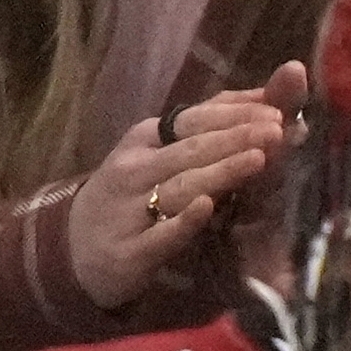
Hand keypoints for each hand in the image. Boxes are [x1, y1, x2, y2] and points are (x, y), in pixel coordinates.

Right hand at [68, 61, 310, 311]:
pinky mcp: (128, 253)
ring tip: (259, 160)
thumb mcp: (160, 155)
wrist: (74, 249)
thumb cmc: (132, 195)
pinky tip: (207, 207)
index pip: (193, 120)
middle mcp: (134, 169)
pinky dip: (183, 220)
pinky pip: (159, 235)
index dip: (234, 114)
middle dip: (235, 138)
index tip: (275, 111)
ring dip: (220, 172)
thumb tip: (265, 97)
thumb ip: (209, 129)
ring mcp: (128, 211)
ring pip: (179, 187)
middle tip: (277, 129)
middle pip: (190, 150)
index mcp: (145, 139)